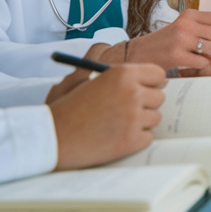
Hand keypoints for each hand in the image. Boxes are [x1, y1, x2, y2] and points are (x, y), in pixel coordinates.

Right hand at [48, 63, 167, 169]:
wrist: (51, 138)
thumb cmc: (64, 107)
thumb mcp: (80, 78)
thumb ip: (108, 70)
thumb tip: (146, 72)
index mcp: (122, 74)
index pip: (158, 74)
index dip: (150, 82)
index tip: (145, 88)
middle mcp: (132, 93)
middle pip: (159, 97)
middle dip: (145, 103)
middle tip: (126, 109)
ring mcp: (134, 119)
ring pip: (155, 118)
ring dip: (141, 121)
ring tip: (116, 124)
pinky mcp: (133, 141)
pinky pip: (148, 137)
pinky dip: (136, 138)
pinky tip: (116, 137)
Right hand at [119, 10, 210, 75]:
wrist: (136, 54)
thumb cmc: (161, 45)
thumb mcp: (182, 30)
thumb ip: (203, 31)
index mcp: (190, 14)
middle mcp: (186, 23)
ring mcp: (181, 38)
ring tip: (201, 66)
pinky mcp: (176, 54)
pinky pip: (202, 63)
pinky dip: (200, 69)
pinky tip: (190, 68)